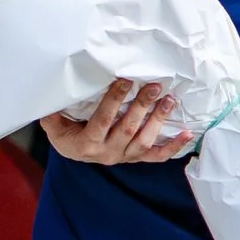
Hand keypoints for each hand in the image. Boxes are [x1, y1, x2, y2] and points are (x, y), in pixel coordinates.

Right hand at [43, 77, 192, 166]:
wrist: (72, 150)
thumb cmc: (64, 130)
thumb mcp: (53, 121)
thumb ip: (53, 108)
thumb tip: (52, 84)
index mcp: (87, 143)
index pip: (103, 120)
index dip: (114, 100)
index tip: (126, 80)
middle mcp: (107, 152)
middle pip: (127, 129)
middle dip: (142, 106)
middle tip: (154, 87)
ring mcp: (123, 156)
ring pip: (144, 141)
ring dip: (158, 121)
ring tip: (169, 100)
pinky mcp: (135, 158)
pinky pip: (156, 156)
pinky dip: (172, 147)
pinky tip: (187, 134)